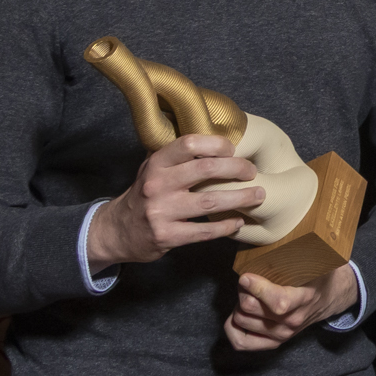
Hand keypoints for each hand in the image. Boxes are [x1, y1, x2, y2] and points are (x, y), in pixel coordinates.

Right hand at [87, 132, 262, 268]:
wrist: (117, 231)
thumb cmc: (144, 195)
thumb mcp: (152, 168)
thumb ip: (177, 156)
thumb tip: (215, 140)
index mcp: (156, 163)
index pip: (188, 143)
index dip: (215, 144)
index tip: (232, 150)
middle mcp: (157, 184)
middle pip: (205, 169)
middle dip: (236, 169)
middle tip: (252, 172)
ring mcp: (161, 212)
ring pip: (209, 202)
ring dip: (239, 198)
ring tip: (258, 195)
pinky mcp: (166, 236)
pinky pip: (204, 231)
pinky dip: (225, 226)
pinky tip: (237, 222)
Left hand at [223, 261, 353, 352]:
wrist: (330, 298)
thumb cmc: (317, 275)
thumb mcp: (315, 261)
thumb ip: (299, 252)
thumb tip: (276, 234)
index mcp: (304, 299)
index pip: (278, 303)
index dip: (257, 289)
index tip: (246, 276)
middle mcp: (291, 321)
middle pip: (250, 308)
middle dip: (242, 290)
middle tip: (247, 279)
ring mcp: (282, 335)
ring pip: (241, 320)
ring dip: (238, 304)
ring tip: (248, 293)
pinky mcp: (273, 343)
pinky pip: (241, 342)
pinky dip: (232, 326)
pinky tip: (240, 312)